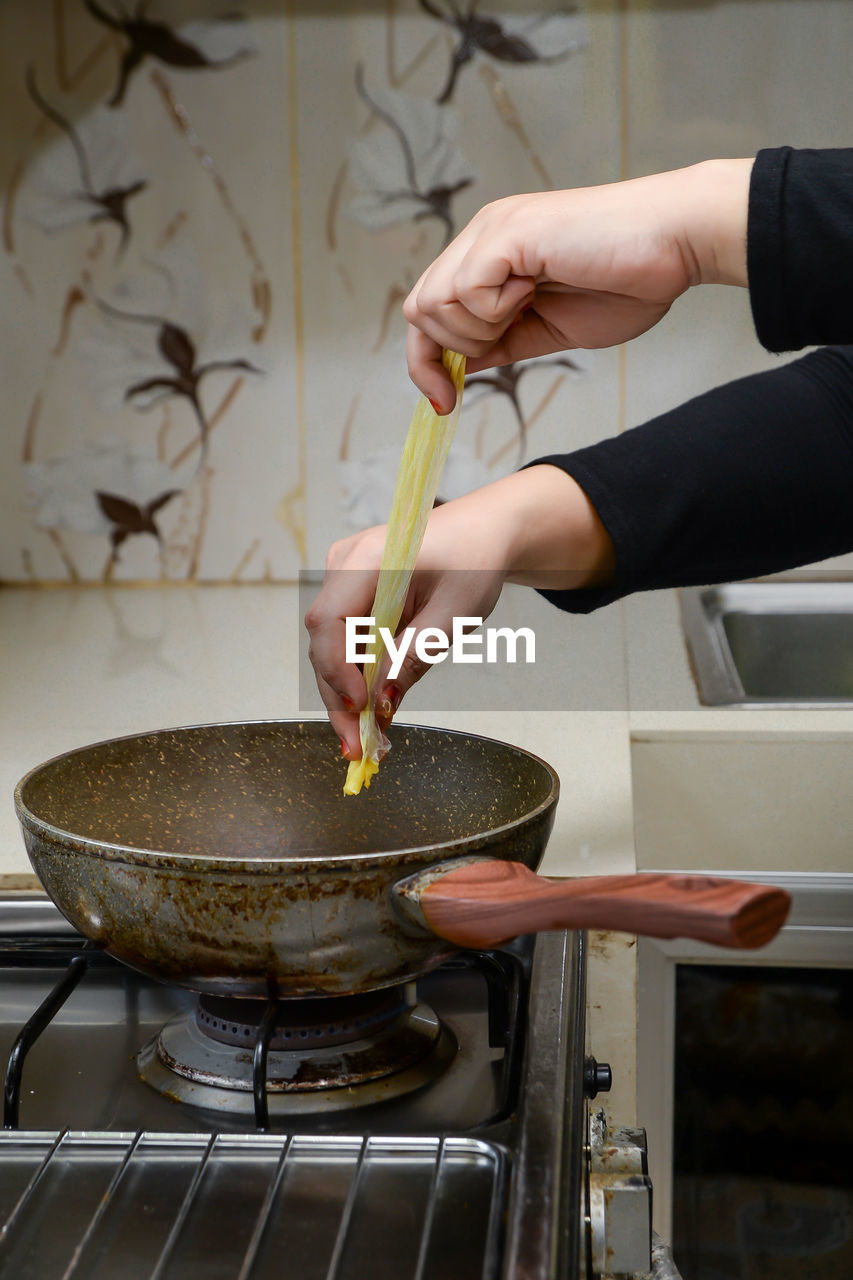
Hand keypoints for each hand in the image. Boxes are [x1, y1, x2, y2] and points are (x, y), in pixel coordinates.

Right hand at [305, 466, 613, 755]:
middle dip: (339, 698)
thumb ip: (415, 655)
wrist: (485, 531)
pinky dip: (358, 676)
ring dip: (346, 694)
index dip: (338, 670)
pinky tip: (372, 712)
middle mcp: (346, 563)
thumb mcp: (454, 615)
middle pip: (325, 641)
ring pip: (332, 647)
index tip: (362, 707)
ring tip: (366, 740)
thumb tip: (383, 702)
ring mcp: (344, 576)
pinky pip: (346, 640)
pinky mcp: (352, 592)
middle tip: (358, 747)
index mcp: (371, 557)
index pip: (330, 619)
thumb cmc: (476, 561)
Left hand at [403, 158, 751, 409]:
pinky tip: (533, 292)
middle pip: (419, 311)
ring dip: (476, 328)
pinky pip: (465, 290)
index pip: (427, 314)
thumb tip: (461, 367)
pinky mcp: (508, 233)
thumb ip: (502, 344)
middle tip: (508, 337)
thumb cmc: (627, 282)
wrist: (676, 245)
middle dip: (452, 349)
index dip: (427, 364)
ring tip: (526, 309)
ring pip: (432, 303)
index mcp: (489, 259)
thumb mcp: (548, 330)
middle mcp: (483, 239)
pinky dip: (494, 310)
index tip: (444, 403)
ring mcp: (492, 232)